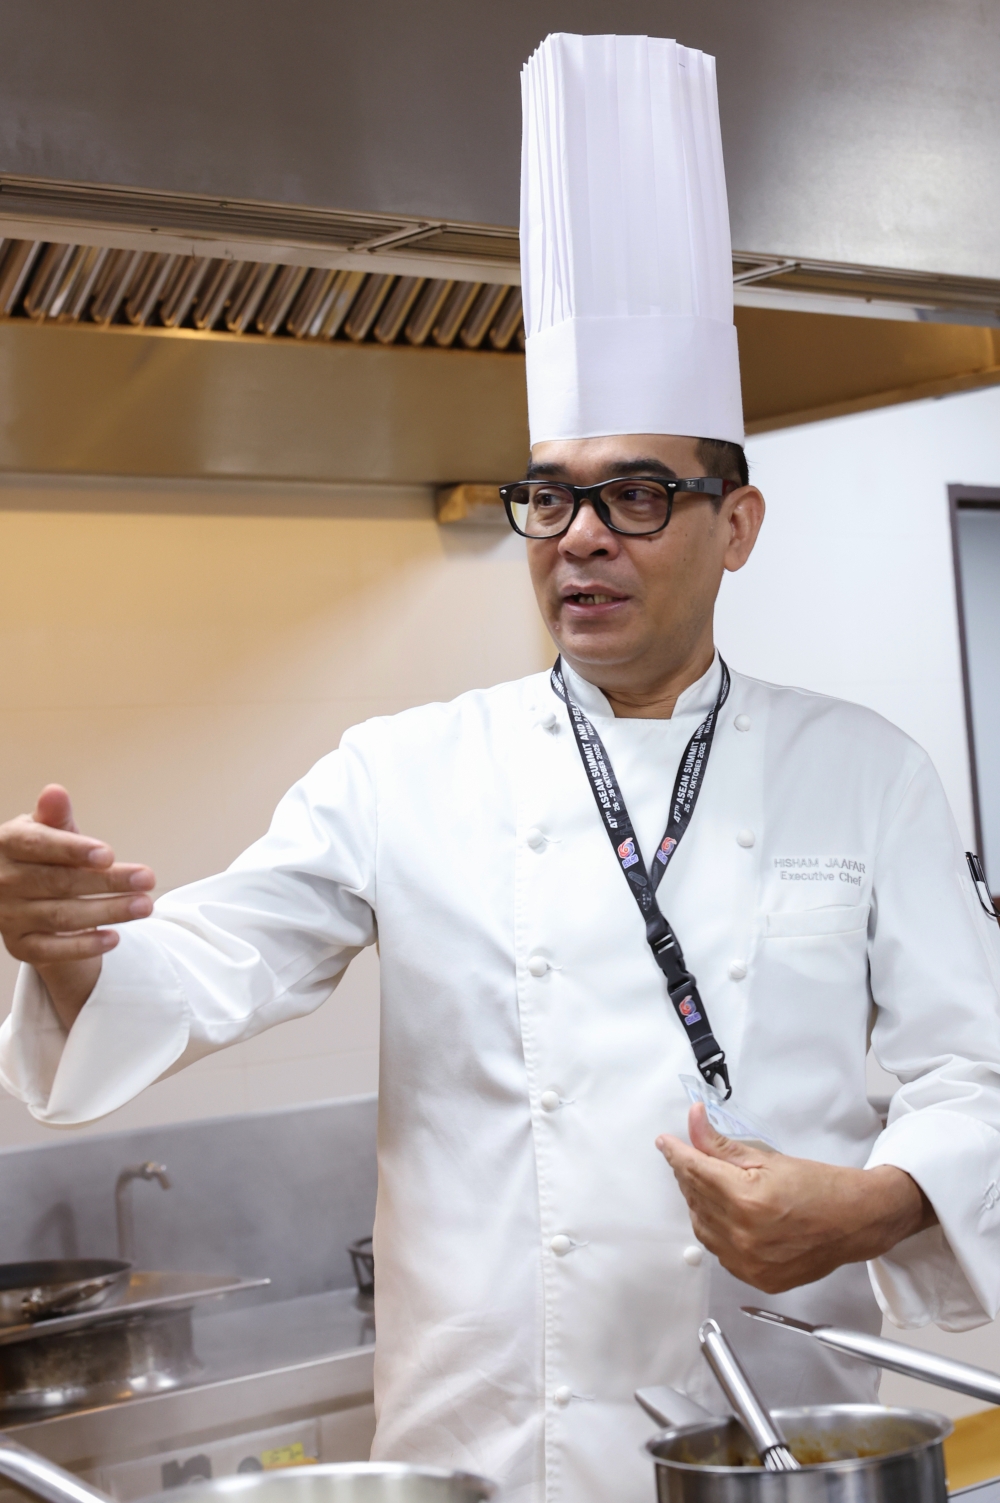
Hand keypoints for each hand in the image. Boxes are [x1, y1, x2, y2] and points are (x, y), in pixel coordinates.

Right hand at [0, 786, 154, 1029]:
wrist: (21, 896)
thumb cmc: (42, 856)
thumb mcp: (48, 832)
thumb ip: (55, 817)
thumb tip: (55, 792)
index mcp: (8, 845)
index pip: (37, 845)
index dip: (72, 849)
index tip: (109, 854)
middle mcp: (3, 882)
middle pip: (58, 882)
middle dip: (107, 881)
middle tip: (147, 879)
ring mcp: (9, 916)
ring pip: (61, 916)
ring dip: (107, 912)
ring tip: (145, 906)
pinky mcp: (20, 946)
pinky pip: (52, 950)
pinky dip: (84, 946)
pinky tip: (114, 938)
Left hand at [657, 1103, 934, 1292]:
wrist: (854, 1222)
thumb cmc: (818, 1186)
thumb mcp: (767, 1158)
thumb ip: (722, 1144)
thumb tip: (694, 1120)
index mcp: (745, 1200)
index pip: (695, 1171)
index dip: (676, 1153)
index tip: (665, 1142)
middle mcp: (742, 1235)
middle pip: (695, 1198)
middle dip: (689, 1174)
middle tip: (690, 1157)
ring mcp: (748, 1263)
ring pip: (702, 1227)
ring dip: (699, 1203)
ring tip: (710, 1185)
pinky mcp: (756, 1278)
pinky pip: (720, 1251)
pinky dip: (716, 1230)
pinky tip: (724, 1214)